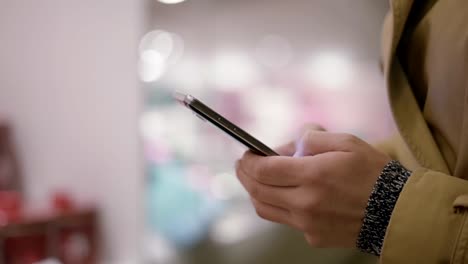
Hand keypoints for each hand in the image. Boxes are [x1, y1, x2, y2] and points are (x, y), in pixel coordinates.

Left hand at [235, 129, 390, 246]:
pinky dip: (279, 206)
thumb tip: (290, 143)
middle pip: (258, 190)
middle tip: (243, 165)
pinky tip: (287, 195)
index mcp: (312, 176)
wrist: (398, 212)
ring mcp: (307, 224)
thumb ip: (312, 138)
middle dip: (245, 175)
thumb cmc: (374, 174)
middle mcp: (305, 203)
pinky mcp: (313, 237)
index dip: (249, 161)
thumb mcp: (346, 142)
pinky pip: (286, 221)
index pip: (263, 170)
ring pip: (265, 209)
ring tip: (256, 180)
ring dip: (255, 192)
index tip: (246, 154)